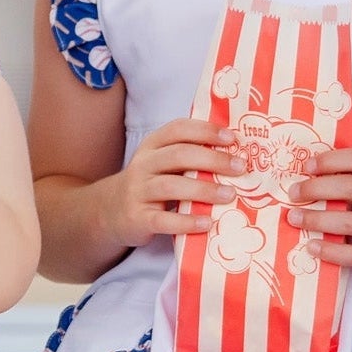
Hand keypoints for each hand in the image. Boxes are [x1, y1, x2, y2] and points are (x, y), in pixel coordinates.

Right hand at [111, 115, 230, 246]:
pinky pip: (163, 220)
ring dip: (204, 190)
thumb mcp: (162, 163)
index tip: (232, 139)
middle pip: (179, 155)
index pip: (178, 129)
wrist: (111, 211)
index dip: (206, 131)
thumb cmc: (149, 184)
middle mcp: (143, 165)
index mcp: (153, 146)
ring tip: (230, 195)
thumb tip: (236, 156)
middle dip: (213, 159)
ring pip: (171, 186)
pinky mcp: (137, 218)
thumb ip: (190, 157)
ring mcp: (138, 191)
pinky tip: (207, 223)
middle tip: (240, 168)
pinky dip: (186, 222)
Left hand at [297, 146, 351, 271]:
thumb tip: (309, 176)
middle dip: (316, 189)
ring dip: (317, 219)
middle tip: (293, 193)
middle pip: (350, 189)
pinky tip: (312, 247)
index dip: (331, 160)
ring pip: (350, 222)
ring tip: (294, 218)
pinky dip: (331, 251)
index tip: (307, 166)